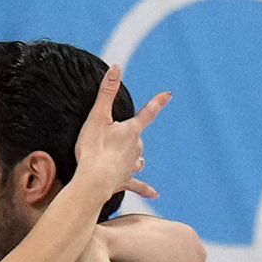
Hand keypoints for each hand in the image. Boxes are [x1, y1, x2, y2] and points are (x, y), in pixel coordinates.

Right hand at [72, 64, 168, 202]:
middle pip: (137, 138)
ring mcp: (131, 166)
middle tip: (109, 137)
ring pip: (138, 158)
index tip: (168, 95)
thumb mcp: (98, 116)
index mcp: (131, 131)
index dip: (157, 102)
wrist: (93, 180)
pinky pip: (138, 186)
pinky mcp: (125, 182)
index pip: (148, 113)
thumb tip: (116, 67)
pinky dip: (146, 189)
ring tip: (125, 157)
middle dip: (129, 135)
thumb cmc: (93, 148)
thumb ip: (107, 91)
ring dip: (134, 157)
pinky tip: (155, 194)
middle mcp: (136, 148)